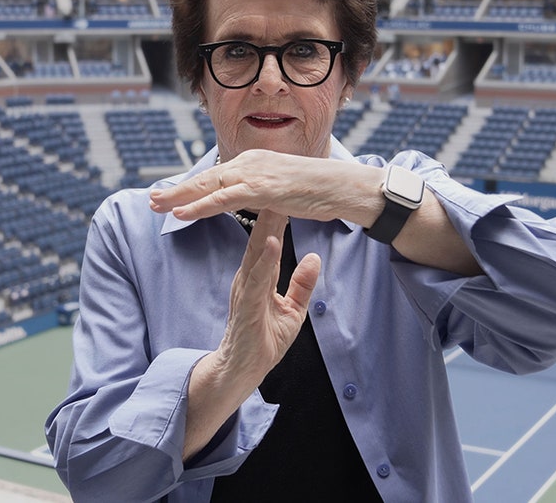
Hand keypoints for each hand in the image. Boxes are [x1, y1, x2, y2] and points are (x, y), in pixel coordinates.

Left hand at [149, 149, 380, 224]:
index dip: (190, 186)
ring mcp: (255, 174)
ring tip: (156, 206)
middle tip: (151, 199)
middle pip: (204, 179)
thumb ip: (264, 192)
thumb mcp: (284, 188)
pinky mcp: (261, 189)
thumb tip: (252, 199)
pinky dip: (199, 207)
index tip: (170, 195)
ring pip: (208, 187)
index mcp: (253, 162)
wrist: (341, 186)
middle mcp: (249, 163)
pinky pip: (223, 199)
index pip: (215, 176)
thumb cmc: (319, 190)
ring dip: (179, 198)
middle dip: (176, 190)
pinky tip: (181, 214)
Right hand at [211, 209, 320, 384]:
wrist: (241, 371)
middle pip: (259, 240)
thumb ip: (301, 284)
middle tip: (277, 184)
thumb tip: (314, 258)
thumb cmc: (262, 341)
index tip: (287, 194)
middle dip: (269, 213)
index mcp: (257, 278)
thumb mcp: (292, 310)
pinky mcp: (246, 306)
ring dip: (265, 228)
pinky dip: (264, 259)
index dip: (277, 218)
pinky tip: (270, 241)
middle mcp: (248, 279)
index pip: (267, 242)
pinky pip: (256, 278)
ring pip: (256, 254)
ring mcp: (245, 291)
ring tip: (275, 205)